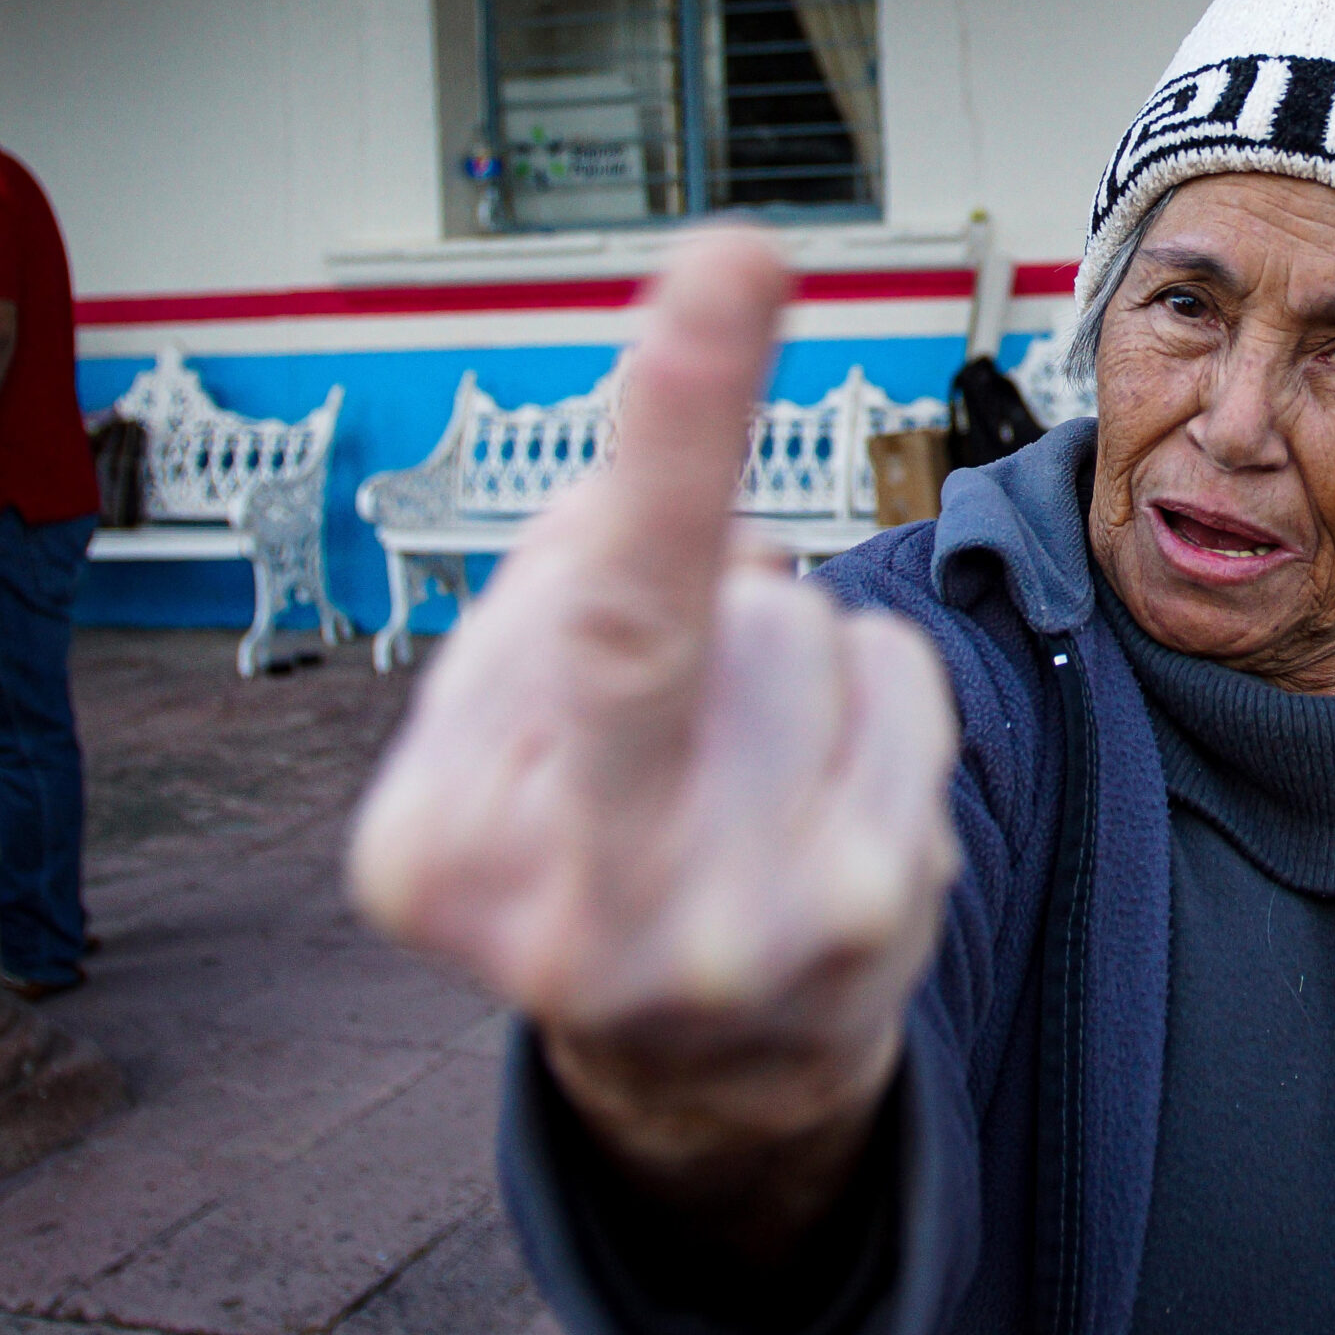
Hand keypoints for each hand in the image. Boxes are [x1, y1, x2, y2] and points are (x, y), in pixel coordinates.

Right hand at [347, 228, 960, 1249]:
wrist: (710, 1076)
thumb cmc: (589, 854)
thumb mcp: (500, 751)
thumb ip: (546, 598)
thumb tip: (667, 464)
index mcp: (441, 862)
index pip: (557, 611)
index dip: (655, 427)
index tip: (718, 268)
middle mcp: (587, 914)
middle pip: (661, 624)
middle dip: (688, 426)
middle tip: (732, 257)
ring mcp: (748, 928)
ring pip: (796, 623)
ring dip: (774, 641)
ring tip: (737, 760)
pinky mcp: (879, 921)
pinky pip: (893, 675)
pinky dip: (860, 689)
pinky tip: (815, 781)